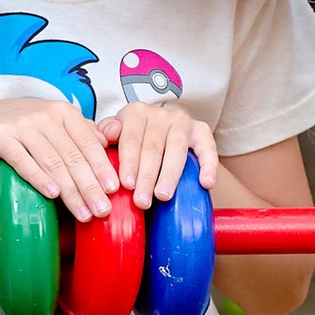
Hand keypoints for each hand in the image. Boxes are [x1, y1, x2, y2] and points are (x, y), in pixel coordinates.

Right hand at [0, 93, 115, 225]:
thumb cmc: (25, 129)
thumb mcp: (55, 125)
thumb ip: (82, 132)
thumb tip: (111, 142)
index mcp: (63, 112)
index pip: (88, 142)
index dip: (102, 167)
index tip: (114, 190)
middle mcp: (44, 115)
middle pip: (72, 156)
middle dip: (90, 186)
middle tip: (103, 211)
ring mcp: (20, 124)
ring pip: (51, 161)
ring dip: (69, 191)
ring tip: (82, 213)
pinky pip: (22, 160)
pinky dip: (38, 178)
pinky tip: (52, 194)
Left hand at [101, 105, 218, 209]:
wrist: (157, 130)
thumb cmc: (131, 140)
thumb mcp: (114, 134)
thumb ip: (105, 134)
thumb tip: (108, 134)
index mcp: (135, 113)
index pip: (130, 138)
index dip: (128, 162)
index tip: (126, 185)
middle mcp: (159, 114)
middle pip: (152, 147)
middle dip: (146, 176)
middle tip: (142, 201)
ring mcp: (181, 122)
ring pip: (176, 148)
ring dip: (170, 174)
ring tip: (163, 196)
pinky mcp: (201, 131)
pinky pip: (208, 147)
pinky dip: (209, 165)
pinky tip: (207, 183)